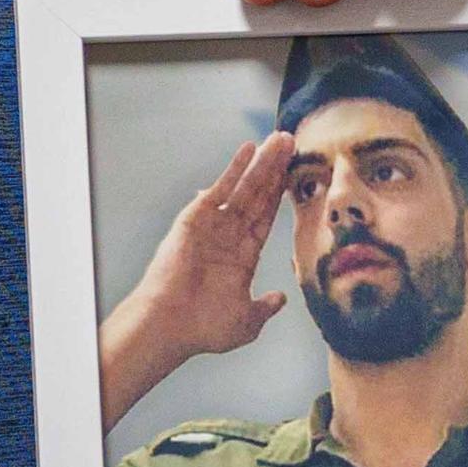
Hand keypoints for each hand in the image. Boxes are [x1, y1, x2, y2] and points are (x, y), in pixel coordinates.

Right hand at [103, 135, 293, 425]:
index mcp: (242, 257)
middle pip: (258, 195)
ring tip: (280, 138)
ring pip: (244, 187)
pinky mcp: (195, 218)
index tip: (295, 172)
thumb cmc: (204, 328)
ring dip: (262, 163)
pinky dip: (234, 169)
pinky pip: (219, 189)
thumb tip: (280, 298)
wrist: (172, 325)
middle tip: (292, 141)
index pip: (265, 217)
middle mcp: (228, 236)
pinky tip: (250, 149)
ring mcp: (212, 225)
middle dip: (275, 169)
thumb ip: (265, 307)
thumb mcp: (246, 321)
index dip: (280, 195)